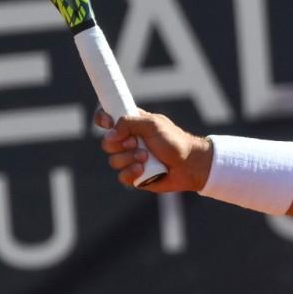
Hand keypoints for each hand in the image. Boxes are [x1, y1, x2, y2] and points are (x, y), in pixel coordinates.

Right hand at [95, 108, 211, 192]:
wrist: (189, 165)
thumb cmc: (174, 141)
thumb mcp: (152, 125)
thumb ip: (129, 123)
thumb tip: (110, 134)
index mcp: (132, 124)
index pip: (108, 118)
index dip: (103, 119)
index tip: (107, 122)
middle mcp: (129, 140)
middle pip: (106, 142)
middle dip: (120, 144)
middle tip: (136, 142)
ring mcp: (131, 159)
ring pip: (113, 161)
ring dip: (129, 158)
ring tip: (146, 157)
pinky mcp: (134, 175)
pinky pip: (121, 176)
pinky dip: (131, 173)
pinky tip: (143, 170)